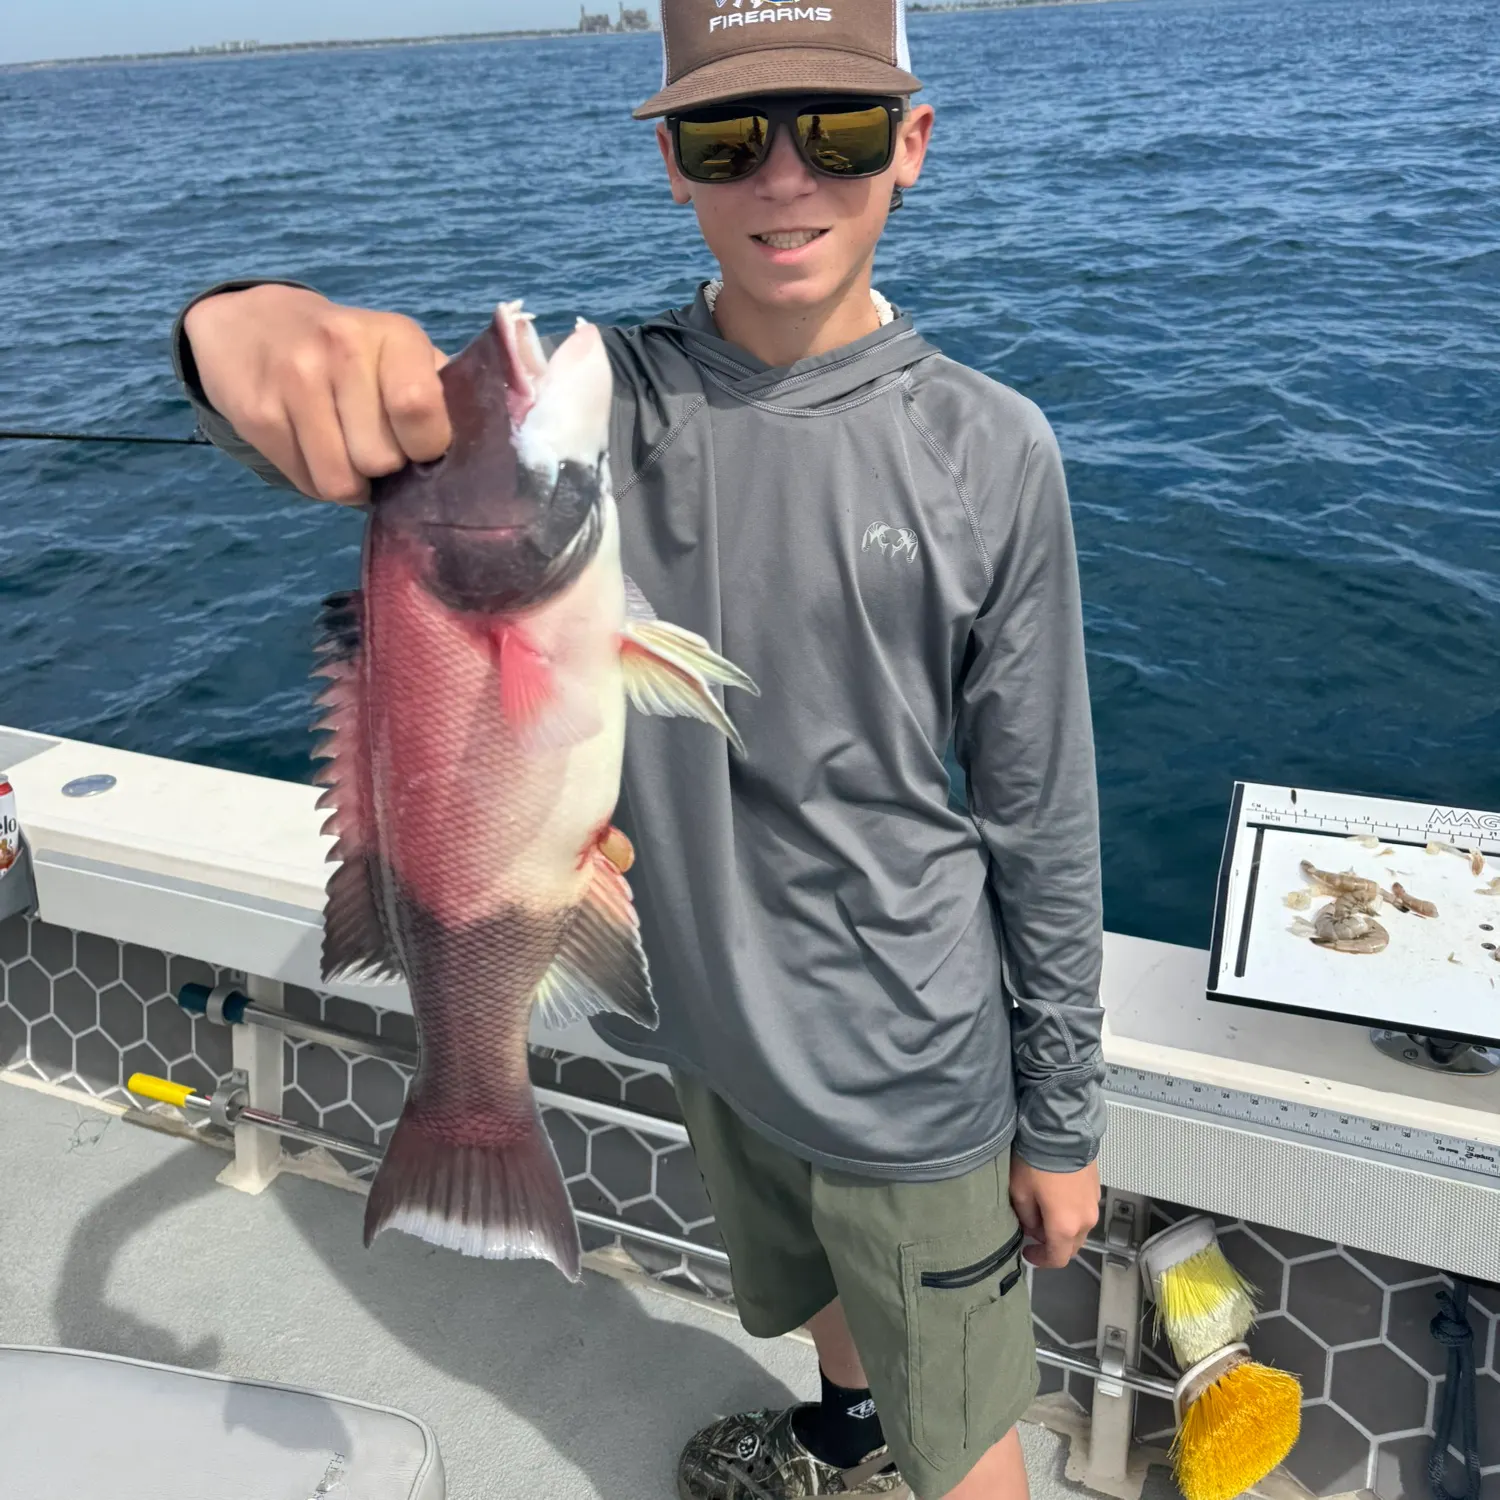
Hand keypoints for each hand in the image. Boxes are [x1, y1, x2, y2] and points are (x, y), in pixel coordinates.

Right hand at [183, 284, 450, 503]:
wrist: (252, 325)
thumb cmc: (350, 354)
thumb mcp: (400, 354)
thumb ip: (439, 395)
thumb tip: (478, 456)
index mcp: (394, 335)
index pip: (418, 407)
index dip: (425, 447)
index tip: (419, 446)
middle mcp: (341, 347)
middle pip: (380, 459)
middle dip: (384, 468)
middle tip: (372, 443)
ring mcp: (294, 378)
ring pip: (341, 482)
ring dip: (351, 483)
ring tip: (346, 451)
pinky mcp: (256, 413)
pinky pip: (305, 484)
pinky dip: (316, 482)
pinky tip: (313, 448)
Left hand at [1009, 1156, 1099, 1268]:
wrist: (1062, 1131)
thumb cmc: (1037, 1162)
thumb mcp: (1020, 1192)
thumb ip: (1027, 1218)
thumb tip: (1033, 1227)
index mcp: (1065, 1227)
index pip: (1058, 1258)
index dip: (1041, 1260)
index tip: (1028, 1252)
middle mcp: (1085, 1221)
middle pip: (1071, 1246)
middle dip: (1053, 1245)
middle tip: (1033, 1232)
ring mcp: (1094, 1204)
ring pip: (1080, 1229)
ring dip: (1063, 1229)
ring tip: (1044, 1213)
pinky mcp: (1097, 1189)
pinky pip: (1084, 1211)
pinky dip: (1072, 1214)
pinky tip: (1057, 1199)